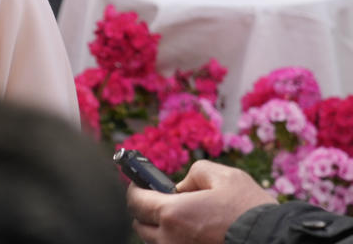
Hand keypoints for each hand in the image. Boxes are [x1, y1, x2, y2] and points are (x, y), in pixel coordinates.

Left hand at [128, 160, 275, 243]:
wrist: (274, 240)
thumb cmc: (249, 209)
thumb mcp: (222, 175)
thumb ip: (193, 175)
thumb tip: (180, 188)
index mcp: (173, 214)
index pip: (135, 202)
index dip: (135, 190)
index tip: (139, 185)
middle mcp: (170, 240)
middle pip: (140, 225)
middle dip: (146, 210)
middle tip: (161, 200)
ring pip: (154, 242)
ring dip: (160, 228)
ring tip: (182, 217)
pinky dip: (174, 240)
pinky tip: (192, 231)